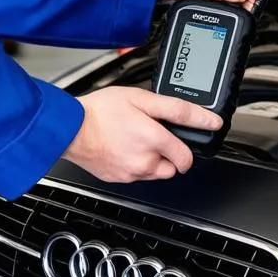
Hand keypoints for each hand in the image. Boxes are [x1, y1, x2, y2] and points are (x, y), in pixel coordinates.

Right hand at [61, 86, 221, 181]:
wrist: (71, 128)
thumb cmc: (101, 111)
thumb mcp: (141, 97)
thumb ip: (174, 109)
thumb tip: (203, 118)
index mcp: (154, 140)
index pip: (187, 155)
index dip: (195, 142)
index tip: (206, 133)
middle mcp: (146, 162)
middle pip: (173, 165)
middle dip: (169, 151)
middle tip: (154, 133)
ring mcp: (132, 173)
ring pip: (155, 171)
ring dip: (153, 159)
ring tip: (136, 138)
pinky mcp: (119, 179)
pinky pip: (137, 174)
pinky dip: (135, 163)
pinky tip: (123, 147)